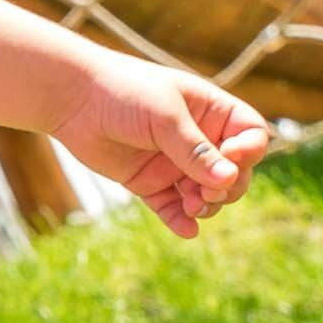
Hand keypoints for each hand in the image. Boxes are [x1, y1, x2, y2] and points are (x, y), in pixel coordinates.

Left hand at [49, 60, 269, 237]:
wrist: (72, 99)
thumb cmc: (122, 92)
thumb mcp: (164, 117)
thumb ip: (195, 150)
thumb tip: (228, 180)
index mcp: (210, 111)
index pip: (250, 135)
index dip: (248, 151)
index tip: (232, 157)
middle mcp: (197, 139)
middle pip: (234, 172)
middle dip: (227, 186)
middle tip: (206, 191)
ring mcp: (174, 163)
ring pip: (207, 194)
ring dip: (206, 204)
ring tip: (192, 204)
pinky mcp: (149, 183)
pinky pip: (173, 208)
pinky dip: (181, 220)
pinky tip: (187, 230)